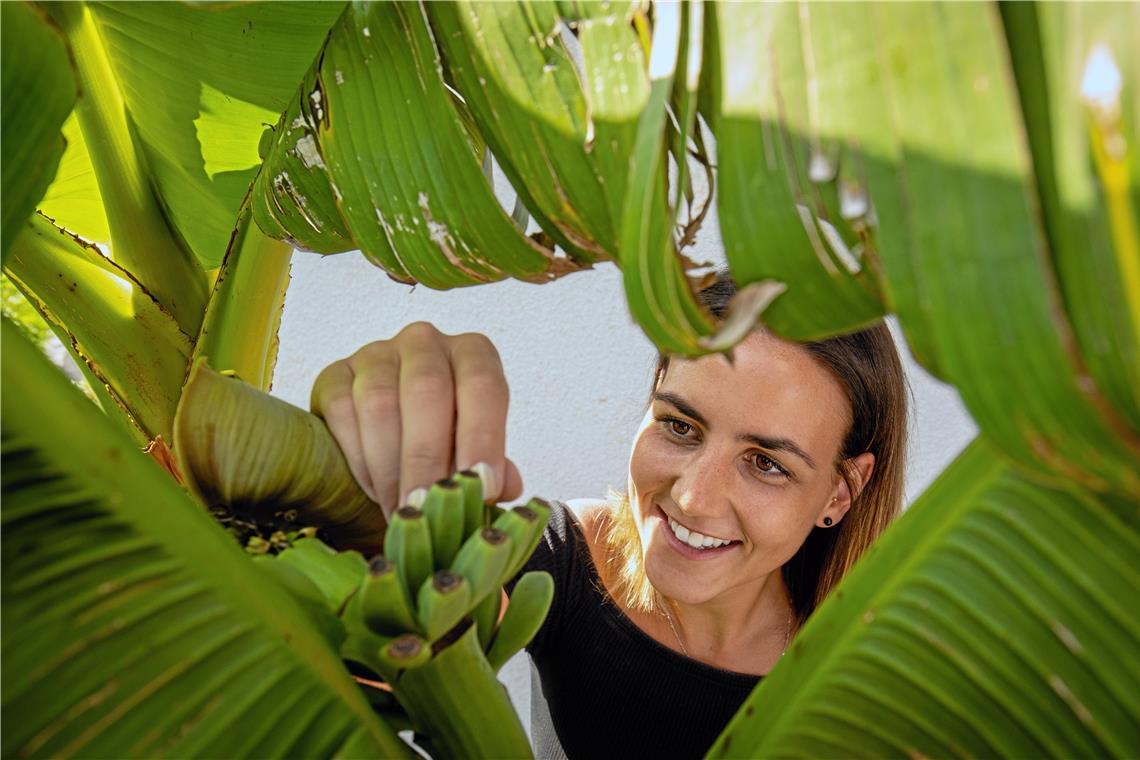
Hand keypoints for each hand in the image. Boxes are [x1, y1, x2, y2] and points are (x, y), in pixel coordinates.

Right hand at [310, 321, 523, 519]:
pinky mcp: (335, 373)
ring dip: (389, 467)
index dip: (483, 438)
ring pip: (380, 403)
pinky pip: (342, 410)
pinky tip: (374, 491)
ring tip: (401, 512)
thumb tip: (506, 484)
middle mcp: (426, 343)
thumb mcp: (473, 455)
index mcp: (473, 354)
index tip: (481, 488)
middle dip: (427, 459)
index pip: (483, 386)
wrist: (385, 448)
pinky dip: (358, 458)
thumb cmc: (443, 447)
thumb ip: (493, 468)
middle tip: (426, 509)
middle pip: (427, 392)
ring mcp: (376, 354)